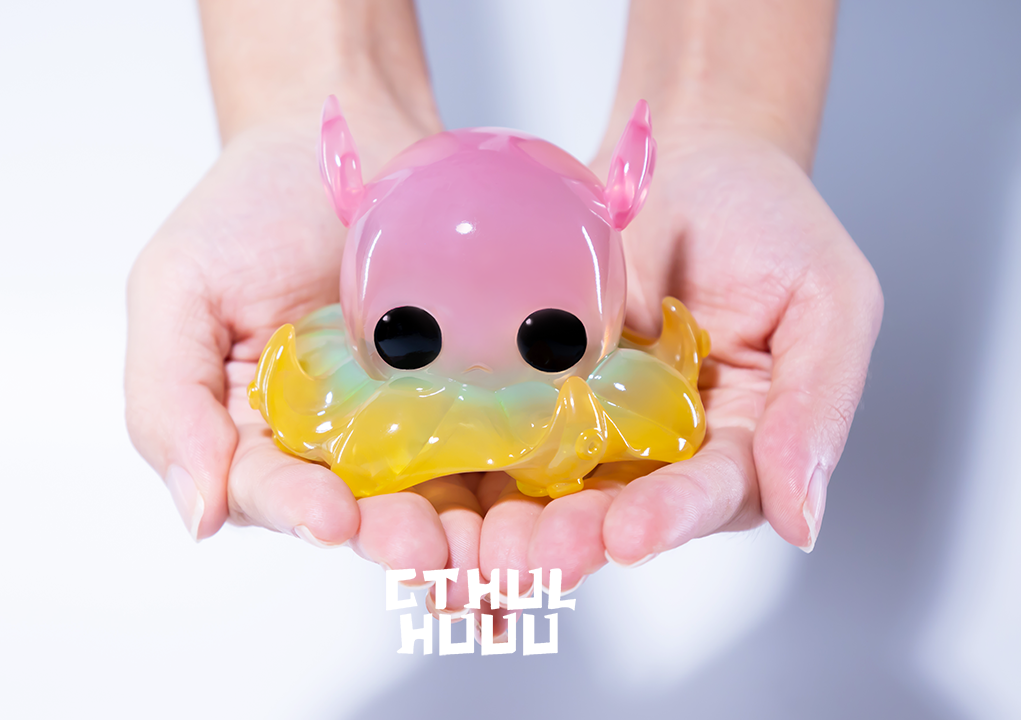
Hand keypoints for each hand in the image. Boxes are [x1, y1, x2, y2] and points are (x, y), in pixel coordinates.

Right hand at [124, 96, 485, 606]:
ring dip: (462, 529)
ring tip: (487, 546)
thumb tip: (195, 516)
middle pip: (360, 510)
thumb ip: (168, 398)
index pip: (267, 489)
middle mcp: (331, 445)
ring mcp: (409, 425)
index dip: (297, 509)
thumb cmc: (249, 207)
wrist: (344, 135)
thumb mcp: (178, 288)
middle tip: (427, 550)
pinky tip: (538, 493)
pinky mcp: (473, 398)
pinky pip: (496, 445)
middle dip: (393, 535)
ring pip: (434, 494)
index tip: (333, 518)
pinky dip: (517, 476)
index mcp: (252, 433)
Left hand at [477, 126, 882, 589]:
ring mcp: (599, 419)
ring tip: (494, 545)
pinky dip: (485, 454)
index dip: (674, 515)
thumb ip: (818, 406)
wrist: (691, 157)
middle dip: (583, 535)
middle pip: (628, 505)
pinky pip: (513, 425)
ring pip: (563, 482)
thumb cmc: (772, 221)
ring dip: (527, 518)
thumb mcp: (829, 301)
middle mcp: (668, 446)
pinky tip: (453, 481)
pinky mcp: (543, 387)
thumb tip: (804, 520)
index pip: (713, 491)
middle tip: (541, 559)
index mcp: (744, 439)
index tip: (630, 536)